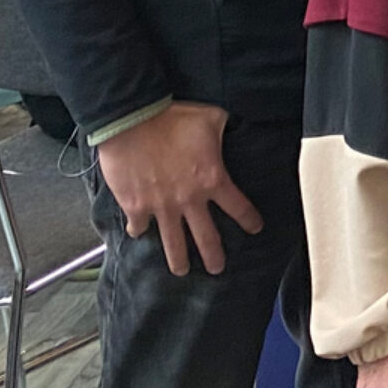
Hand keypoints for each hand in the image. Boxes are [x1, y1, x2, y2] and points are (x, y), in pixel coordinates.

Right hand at [93, 101, 260, 275]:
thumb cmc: (171, 117)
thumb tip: (236, 121)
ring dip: (178, 259)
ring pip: (173, 242)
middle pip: (207, 237)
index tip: (255, 228)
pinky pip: (138, 226)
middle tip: (218, 269)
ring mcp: (161, 207)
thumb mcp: (211, 117)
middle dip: (214, 256)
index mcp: (212, 179)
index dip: (249, 219)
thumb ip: (227, 125)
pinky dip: (138, 230)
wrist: (132, 120)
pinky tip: (139, 233)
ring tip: (182, 271)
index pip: (238, 207)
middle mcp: (189, 200)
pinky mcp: (135, 207)